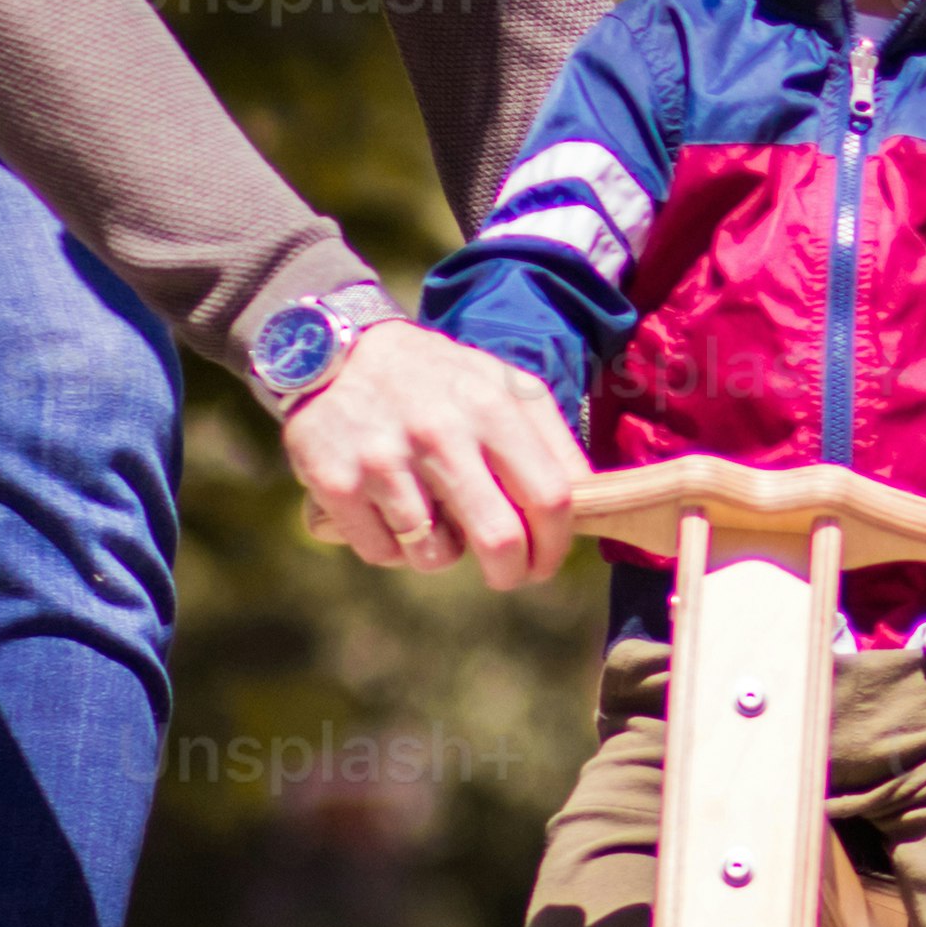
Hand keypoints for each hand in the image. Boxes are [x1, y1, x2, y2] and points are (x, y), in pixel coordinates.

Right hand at [279, 320, 585, 588]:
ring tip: (432, 519)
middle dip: (512, 573)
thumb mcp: (500, 384)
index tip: (547, 559)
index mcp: (492, 406)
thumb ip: (548, 438)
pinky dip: (391, 546)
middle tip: (507, 575)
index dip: (556, 544)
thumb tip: (591, 500)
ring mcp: (385, 459)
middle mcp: (441, 432)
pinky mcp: (337, 483)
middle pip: (500, 540)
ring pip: (436, 555)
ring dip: (441, 554)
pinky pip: (383, 552)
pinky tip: (387, 510)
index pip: (551, 497)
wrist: (333, 351)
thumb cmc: (436, 378)